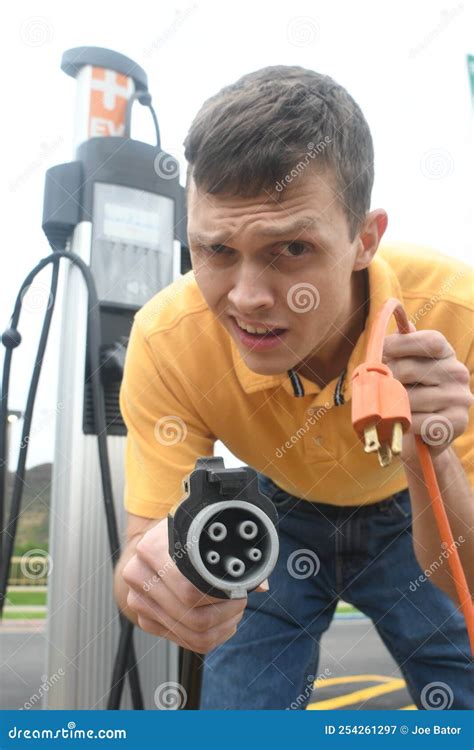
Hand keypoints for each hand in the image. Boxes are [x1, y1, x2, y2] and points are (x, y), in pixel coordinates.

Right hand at [122, 518, 267, 652]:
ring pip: (192, 633)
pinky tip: (222, 621)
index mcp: (150, 550)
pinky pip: (186, 642)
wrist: (156, 543)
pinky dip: (212, 636)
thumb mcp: (206, 532)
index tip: (239, 588)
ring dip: (222, 626)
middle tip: (240, 600)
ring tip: (233, 610)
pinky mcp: (145, 620)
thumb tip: (262, 585)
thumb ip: (233, 555)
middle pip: (193, 616)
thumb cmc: (186, 535)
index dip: (221, 595)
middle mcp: (138, 576)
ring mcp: (139, 601)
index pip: (190, 590)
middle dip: (226, 611)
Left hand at [382, 324, 473, 459]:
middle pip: (409, 369)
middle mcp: (457, 373)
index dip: (399, 344)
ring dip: (391, 404)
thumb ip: (402, 345)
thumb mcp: (407, 364)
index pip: (428, 341)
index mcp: (446, 353)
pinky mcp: (456, 422)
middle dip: (386, 379)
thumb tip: (402, 324)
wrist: (424, 433)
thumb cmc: (410, 392)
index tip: (378, 352)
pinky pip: (416, 420)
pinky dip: (402, 423)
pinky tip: (399, 423)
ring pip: (409, 398)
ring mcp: (459, 398)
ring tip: (386, 407)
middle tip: (375, 387)